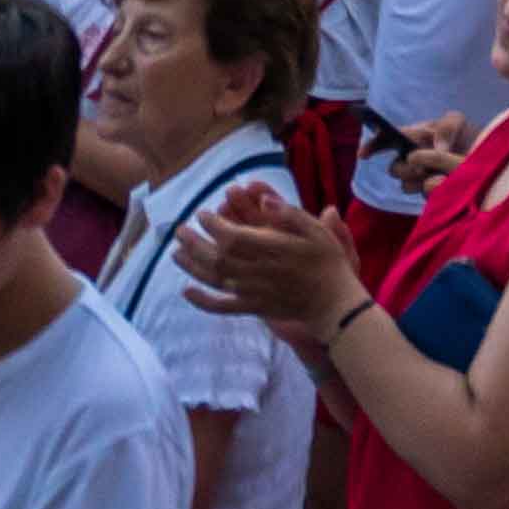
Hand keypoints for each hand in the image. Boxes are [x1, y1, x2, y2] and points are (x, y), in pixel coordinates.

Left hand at [172, 174, 373, 344]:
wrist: (333, 302)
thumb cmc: (328, 262)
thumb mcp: (317, 230)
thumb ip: (289, 215)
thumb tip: (264, 200)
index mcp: (271, 250)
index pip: (232, 236)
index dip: (212, 225)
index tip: (202, 213)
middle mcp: (256, 271)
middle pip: (215, 257)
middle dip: (193, 242)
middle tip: (179, 230)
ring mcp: (251, 292)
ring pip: (213, 279)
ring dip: (191, 266)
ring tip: (175, 254)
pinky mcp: (252, 308)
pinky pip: (221, 306)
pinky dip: (201, 301)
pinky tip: (186, 292)